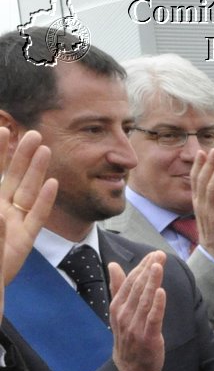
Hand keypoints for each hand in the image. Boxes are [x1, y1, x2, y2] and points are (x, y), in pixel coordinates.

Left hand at [0, 126, 58, 287]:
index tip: (3, 130)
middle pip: (11, 177)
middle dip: (21, 155)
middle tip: (33, 133)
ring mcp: (12, 223)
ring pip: (26, 191)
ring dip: (36, 171)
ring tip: (45, 149)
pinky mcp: (25, 240)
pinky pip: (36, 217)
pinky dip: (44, 201)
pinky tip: (52, 184)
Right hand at [107, 252, 166, 370]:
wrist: (129, 370)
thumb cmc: (128, 338)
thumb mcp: (120, 312)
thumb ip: (118, 288)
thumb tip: (113, 265)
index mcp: (118, 306)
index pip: (130, 282)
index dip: (142, 267)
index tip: (153, 254)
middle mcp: (124, 314)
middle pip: (137, 288)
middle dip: (149, 270)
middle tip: (160, 254)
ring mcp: (135, 326)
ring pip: (144, 300)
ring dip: (152, 282)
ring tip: (159, 265)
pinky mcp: (148, 337)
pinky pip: (152, 318)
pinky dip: (156, 305)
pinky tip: (161, 292)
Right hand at [191, 148, 213, 260]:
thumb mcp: (210, 212)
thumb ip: (210, 199)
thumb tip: (211, 186)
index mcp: (200, 203)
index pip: (197, 180)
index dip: (199, 165)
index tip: (202, 151)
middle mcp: (201, 205)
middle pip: (202, 179)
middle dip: (206, 163)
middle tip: (212, 148)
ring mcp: (209, 212)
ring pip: (210, 186)